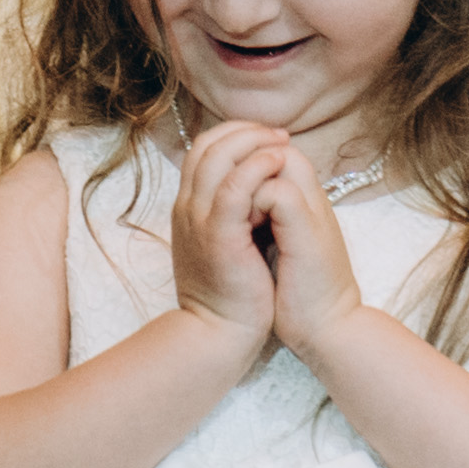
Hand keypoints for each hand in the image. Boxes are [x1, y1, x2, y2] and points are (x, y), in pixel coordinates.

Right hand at [166, 124, 281, 354]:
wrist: (221, 337)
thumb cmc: (232, 295)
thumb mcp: (225, 245)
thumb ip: (231, 216)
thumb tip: (257, 190)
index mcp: (189, 209)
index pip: (202, 151)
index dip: (234, 135)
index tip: (268, 138)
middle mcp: (187, 208)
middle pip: (207, 146)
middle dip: (244, 131)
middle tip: (277, 133)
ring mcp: (198, 221)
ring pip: (215, 157)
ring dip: (251, 142)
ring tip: (281, 143)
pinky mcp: (218, 236)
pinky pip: (232, 188)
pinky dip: (255, 168)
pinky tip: (277, 163)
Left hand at [240, 126, 360, 355]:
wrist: (327, 330)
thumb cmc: (296, 292)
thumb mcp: (277, 244)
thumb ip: (263, 214)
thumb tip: (232, 197)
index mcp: (302, 198)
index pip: (271, 149)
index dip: (242, 155)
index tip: (225, 186)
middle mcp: (310, 196)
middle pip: (274, 146)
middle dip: (240, 160)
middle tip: (225, 195)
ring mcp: (312, 210)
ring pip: (277, 158)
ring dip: (245, 176)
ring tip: (233, 210)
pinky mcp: (308, 230)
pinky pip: (277, 191)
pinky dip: (253, 201)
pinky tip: (242, 227)